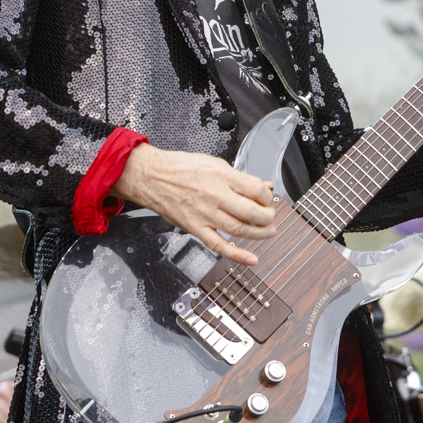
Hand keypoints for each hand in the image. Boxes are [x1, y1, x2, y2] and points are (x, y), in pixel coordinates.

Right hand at [111, 143, 276, 265]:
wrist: (152, 177)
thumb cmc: (180, 168)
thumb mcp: (214, 164)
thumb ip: (240, 178)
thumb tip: (262, 186)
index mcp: (222, 176)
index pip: (256, 189)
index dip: (267, 196)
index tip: (267, 198)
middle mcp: (215, 196)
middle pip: (252, 212)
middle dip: (268, 217)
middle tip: (271, 217)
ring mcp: (205, 214)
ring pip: (240, 230)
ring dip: (259, 234)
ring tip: (267, 232)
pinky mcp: (195, 228)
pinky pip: (219, 245)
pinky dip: (237, 255)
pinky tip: (251, 258)